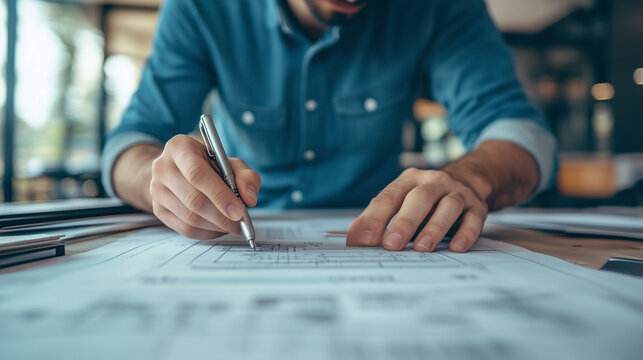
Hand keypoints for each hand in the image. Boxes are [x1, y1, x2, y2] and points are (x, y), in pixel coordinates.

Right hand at [149, 135, 260, 238]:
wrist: (179, 169)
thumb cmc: (209, 164)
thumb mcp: (230, 162)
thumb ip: (245, 177)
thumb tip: (249, 199)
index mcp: (180, 147)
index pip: (197, 174)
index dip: (220, 195)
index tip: (239, 211)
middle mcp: (162, 167)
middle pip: (193, 199)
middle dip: (221, 216)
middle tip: (240, 224)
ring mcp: (157, 190)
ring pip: (189, 218)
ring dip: (216, 226)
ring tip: (233, 226)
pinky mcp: (158, 209)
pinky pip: (184, 229)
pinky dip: (207, 233)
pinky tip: (219, 228)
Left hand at [346, 168, 487, 252]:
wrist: (468, 181)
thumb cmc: (423, 200)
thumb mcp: (399, 202)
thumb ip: (374, 219)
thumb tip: (353, 240)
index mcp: (407, 181)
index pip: (388, 197)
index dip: (375, 218)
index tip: (364, 240)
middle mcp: (432, 182)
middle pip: (418, 198)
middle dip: (404, 222)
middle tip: (391, 245)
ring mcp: (457, 193)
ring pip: (447, 206)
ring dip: (434, 227)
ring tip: (421, 248)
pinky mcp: (477, 206)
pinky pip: (473, 218)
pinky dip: (467, 233)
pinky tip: (457, 247)